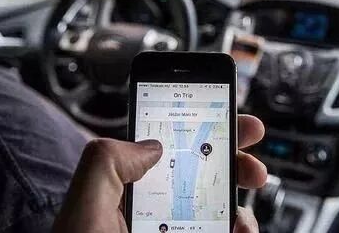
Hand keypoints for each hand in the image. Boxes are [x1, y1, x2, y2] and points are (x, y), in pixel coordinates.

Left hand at [53, 114, 266, 232]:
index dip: (200, 130)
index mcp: (126, 194)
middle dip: (233, 165)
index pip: (167, 151)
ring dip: (240, 209)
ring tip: (243, 218)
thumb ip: (107, 162)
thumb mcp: (84, 209)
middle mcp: (151, 215)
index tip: (230, 119)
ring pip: (218, 214)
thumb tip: (151, 145)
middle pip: (201, 178)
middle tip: (253, 166)